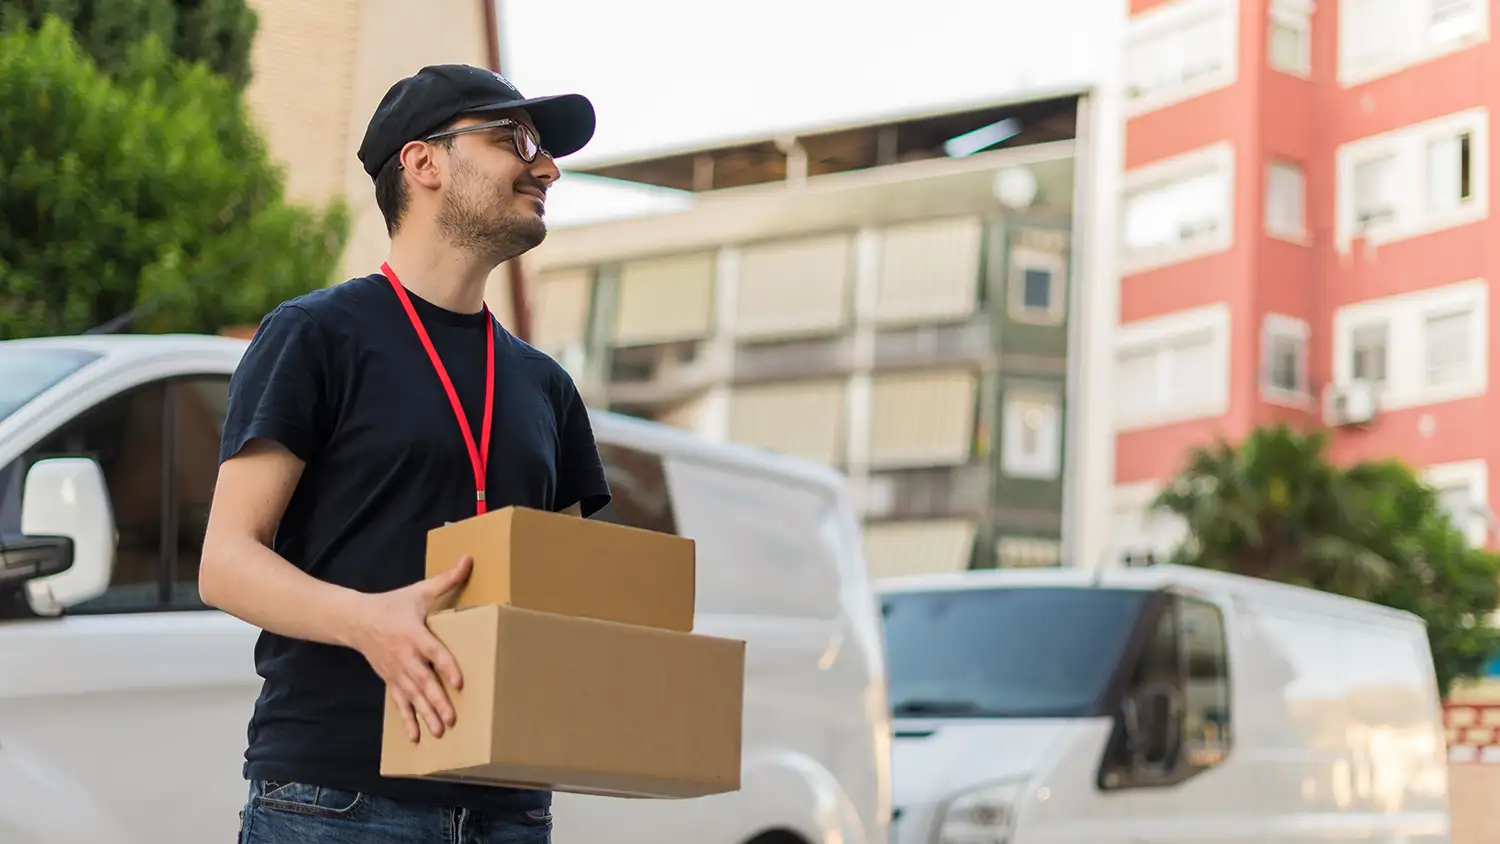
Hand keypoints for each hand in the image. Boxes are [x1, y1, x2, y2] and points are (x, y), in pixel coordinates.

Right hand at [347, 556, 472, 741]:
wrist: (355, 619)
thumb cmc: (392, 605)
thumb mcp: (419, 590)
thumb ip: (447, 579)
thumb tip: (469, 559)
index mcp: (414, 634)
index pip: (434, 652)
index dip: (446, 667)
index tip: (459, 682)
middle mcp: (405, 656)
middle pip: (424, 681)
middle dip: (437, 701)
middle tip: (452, 720)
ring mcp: (396, 671)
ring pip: (412, 697)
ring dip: (425, 715)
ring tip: (440, 732)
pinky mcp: (390, 680)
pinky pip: (399, 703)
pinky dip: (407, 720)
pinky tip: (416, 737)